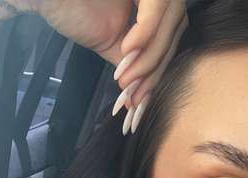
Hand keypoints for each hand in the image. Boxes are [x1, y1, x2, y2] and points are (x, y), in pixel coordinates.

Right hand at [29, 0, 187, 110]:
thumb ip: (132, 62)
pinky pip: (156, 10)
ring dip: (149, 58)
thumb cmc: (72, 11)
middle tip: (135, 95)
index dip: (159, 69)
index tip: (140, 98)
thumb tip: (140, 94)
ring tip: (127, 78)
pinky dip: (145, 35)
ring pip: (170, 23)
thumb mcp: (110, 42)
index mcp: (149, 4)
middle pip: (176, 30)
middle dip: (156, 69)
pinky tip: (127, 49)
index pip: (171, 36)